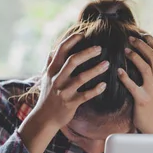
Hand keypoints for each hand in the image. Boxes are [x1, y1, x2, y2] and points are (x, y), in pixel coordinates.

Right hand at [19, 33, 108, 152]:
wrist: (44, 118)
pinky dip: (96, 90)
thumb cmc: (48, 96)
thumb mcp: (46, 78)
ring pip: (81, 78)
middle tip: (100, 48)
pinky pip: (86, 95)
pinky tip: (104, 85)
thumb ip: (51, 63)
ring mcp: (64, 91)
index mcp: (52, 70)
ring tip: (107, 64)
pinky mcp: (71, 103)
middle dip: (87, 53)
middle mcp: (57, 79)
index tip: (83, 34)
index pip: (61, 50)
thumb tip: (54, 48)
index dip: (72, 40)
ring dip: (96, 70)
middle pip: (72, 61)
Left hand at [118, 34, 152, 133]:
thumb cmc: (151, 101)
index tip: (140, 32)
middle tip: (130, 38)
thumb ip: (152, 69)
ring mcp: (152, 90)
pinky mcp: (143, 100)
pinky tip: (118, 72)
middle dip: (142, 45)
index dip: (150, 40)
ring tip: (126, 50)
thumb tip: (142, 52)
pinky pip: (134, 86)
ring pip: (146, 68)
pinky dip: (126, 78)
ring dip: (135, 57)